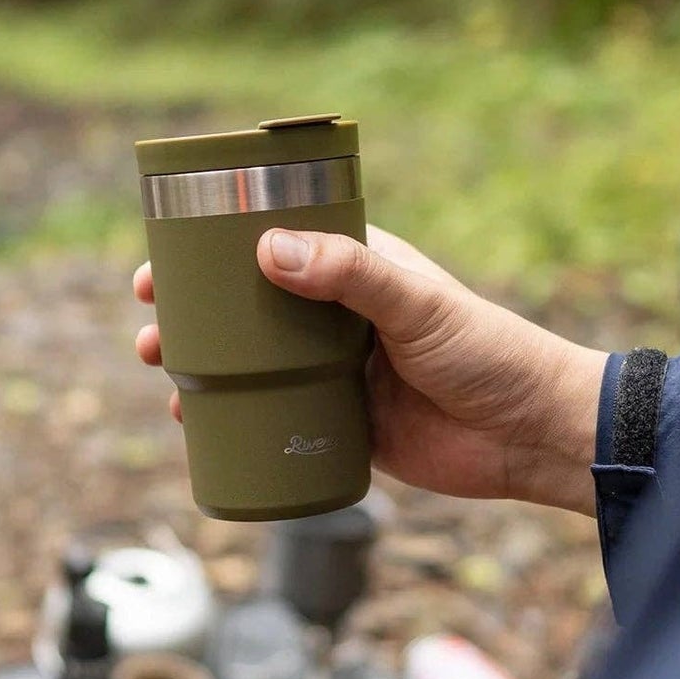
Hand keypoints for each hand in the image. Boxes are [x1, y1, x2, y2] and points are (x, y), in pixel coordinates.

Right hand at [132, 226, 606, 513]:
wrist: (531, 436)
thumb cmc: (488, 352)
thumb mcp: (415, 303)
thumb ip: (349, 274)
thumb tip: (267, 249)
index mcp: (356, 267)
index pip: (272, 242)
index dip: (215, 248)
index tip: (164, 258)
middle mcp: (338, 315)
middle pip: (248, 307)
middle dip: (193, 314)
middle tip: (148, 326)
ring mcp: (338, 371)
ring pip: (254, 364)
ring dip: (203, 368)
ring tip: (161, 375)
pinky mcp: (344, 425)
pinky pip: (276, 419)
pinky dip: (234, 421)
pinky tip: (196, 427)